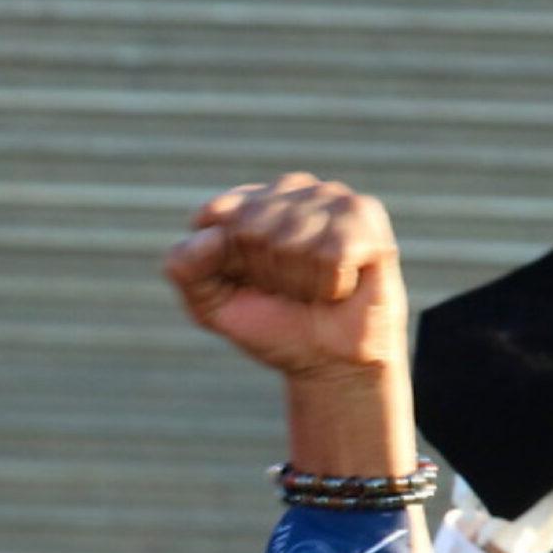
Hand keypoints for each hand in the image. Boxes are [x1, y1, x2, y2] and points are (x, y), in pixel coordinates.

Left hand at [163, 174, 406, 379]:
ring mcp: (330, 196)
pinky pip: (331, 254)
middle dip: (265, 274)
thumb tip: (209, 233)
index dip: (226, 263)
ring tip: (314, 288)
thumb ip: (186, 268)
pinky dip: (331, 284)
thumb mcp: (210, 305)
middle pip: (251, 229)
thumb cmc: (272, 324)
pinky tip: (341, 286)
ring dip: (300, 282)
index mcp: (247, 201)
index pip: (213, 216)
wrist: (328, 363)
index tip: (245, 281)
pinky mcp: (366, 215)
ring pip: (292, 242)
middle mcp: (289, 188)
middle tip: (287, 289)